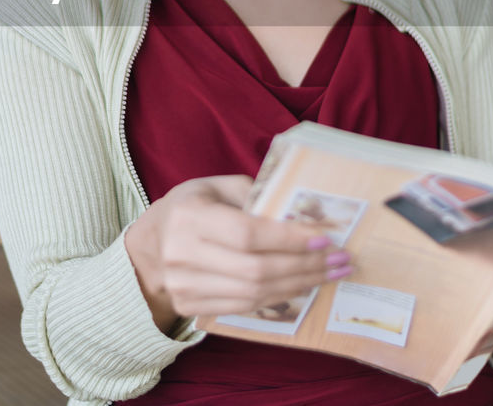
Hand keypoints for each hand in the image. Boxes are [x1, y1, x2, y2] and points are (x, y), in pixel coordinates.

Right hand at [124, 175, 350, 331]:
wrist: (152, 244)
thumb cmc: (194, 207)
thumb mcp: (218, 186)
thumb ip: (256, 196)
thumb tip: (304, 215)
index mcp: (188, 216)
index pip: (246, 233)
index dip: (289, 238)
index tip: (325, 237)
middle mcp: (181, 253)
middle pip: (255, 269)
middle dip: (305, 265)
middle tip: (341, 259)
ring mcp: (183, 285)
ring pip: (254, 293)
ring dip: (300, 284)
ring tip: (331, 273)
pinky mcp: (190, 306)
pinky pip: (245, 306)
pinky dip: (279, 296)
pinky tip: (303, 284)